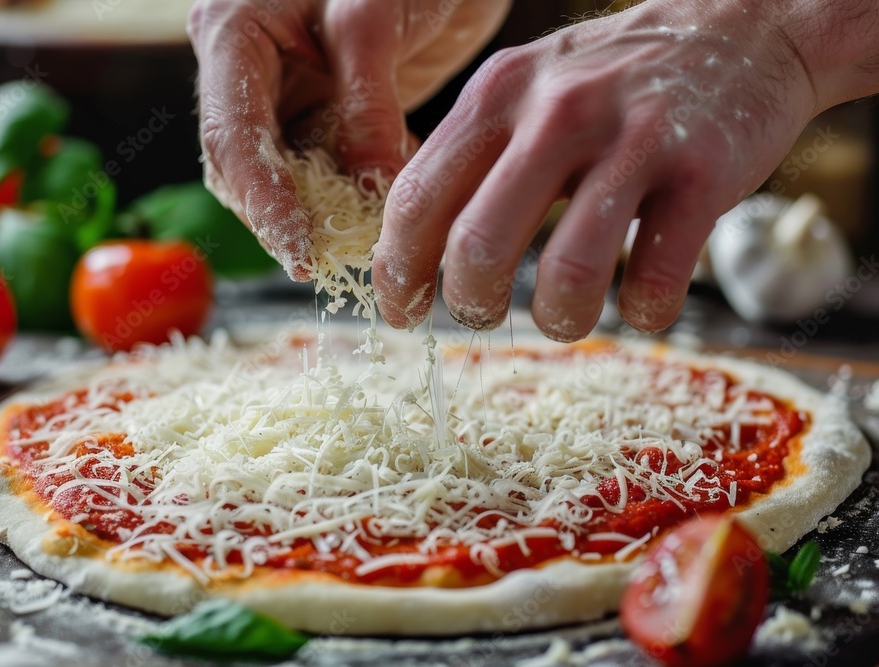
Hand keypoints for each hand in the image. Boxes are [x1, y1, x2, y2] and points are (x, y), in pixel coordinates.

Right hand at [188, 0, 510, 278]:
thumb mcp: (376, 18)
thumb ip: (368, 104)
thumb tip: (371, 187)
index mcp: (232, 33)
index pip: (232, 136)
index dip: (262, 202)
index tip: (298, 252)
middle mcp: (245, 72)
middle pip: (246, 169)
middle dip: (287, 217)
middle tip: (329, 260)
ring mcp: (283, 96)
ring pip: (286, 178)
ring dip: (324, 213)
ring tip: (365, 239)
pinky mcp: (321, 114)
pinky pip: (326, 170)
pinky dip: (354, 194)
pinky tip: (386, 207)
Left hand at [371, 0, 822, 339]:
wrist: (743, 25)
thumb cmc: (616, 80)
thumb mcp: (527, 90)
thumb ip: (472, 156)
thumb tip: (412, 248)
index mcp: (497, 95)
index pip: (416, 198)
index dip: (397, 271)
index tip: (401, 311)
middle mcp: (556, 113)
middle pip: (477, 245)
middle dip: (470, 305)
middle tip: (483, 316)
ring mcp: (631, 141)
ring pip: (567, 272)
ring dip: (558, 319)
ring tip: (564, 318)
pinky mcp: (701, 173)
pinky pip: (656, 276)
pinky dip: (643, 311)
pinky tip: (642, 303)